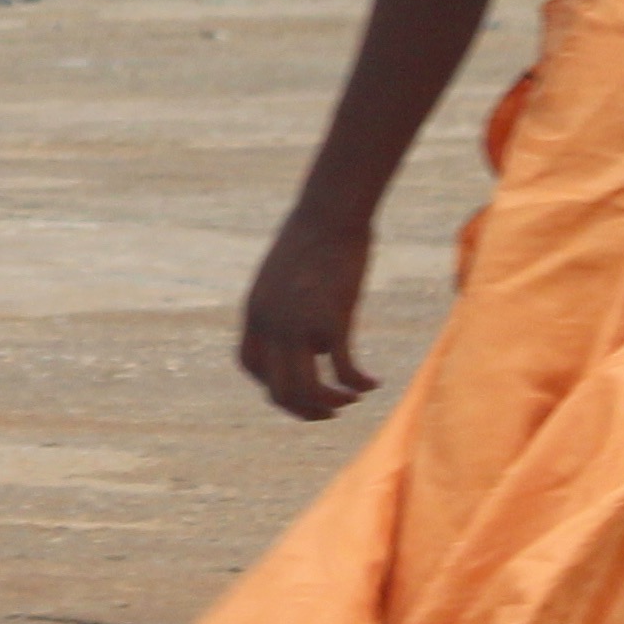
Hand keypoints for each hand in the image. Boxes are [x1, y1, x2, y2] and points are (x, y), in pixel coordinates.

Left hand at [236, 210, 380, 420]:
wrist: (330, 212)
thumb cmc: (313, 236)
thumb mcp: (286, 273)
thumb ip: (286, 305)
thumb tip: (307, 332)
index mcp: (255, 311)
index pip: (250, 365)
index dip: (271, 384)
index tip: (296, 386)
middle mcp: (271, 323)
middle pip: (277, 389)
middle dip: (302, 409)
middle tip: (327, 412)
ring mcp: (299, 324)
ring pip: (306, 390)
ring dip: (328, 405)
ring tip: (349, 401)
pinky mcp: (331, 320)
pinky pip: (343, 370)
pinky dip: (358, 384)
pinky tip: (372, 383)